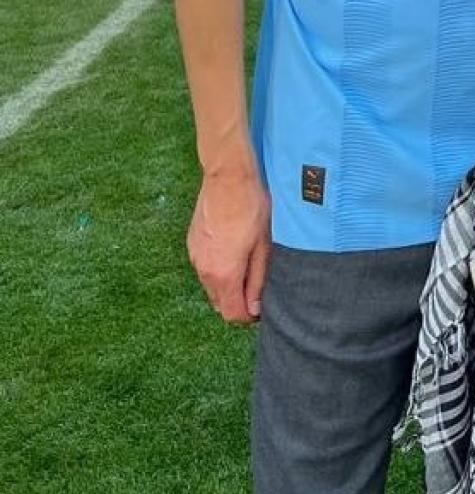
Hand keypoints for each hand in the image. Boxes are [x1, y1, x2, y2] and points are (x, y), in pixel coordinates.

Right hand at [187, 165, 271, 323]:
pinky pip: (204, 268)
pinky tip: (232, 251)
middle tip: (256, 285)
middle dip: (238, 301)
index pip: (232, 314)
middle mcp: (204, 271)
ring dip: (227, 285)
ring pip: (211, 286)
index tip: (261, 306)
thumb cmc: (251, 208)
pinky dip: (217, 269)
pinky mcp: (192, 244)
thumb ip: (257, 280)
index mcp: (224, 274)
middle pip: (219, 303)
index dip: (248, 316)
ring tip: (246, 264)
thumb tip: (254, 308)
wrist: (227, 178)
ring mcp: (195, 257)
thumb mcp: (263, 246)